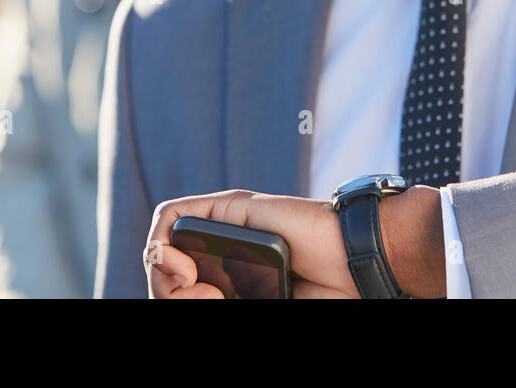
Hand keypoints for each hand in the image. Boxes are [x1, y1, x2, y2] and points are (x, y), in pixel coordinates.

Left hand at [144, 185, 445, 298]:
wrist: (354, 261)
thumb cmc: (326, 290)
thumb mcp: (264, 307)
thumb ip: (231, 303)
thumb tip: (194, 298)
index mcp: (233, 283)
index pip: (181, 292)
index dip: (176, 302)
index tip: (209, 305)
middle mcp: (223, 255)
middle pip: (166, 272)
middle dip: (169, 294)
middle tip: (206, 301)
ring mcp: (223, 230)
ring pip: (162, 246)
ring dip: (163, 274)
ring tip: (196, 288)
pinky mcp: (227, 208)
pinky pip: (172, 215)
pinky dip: (161, 240)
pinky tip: (181, 263)